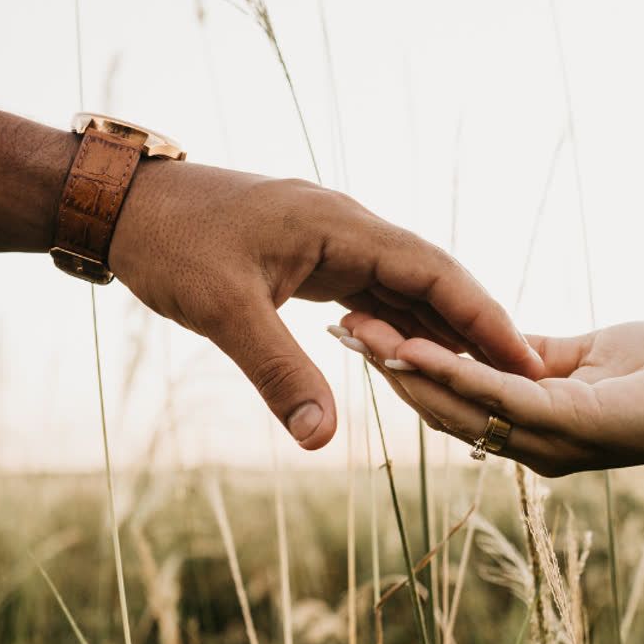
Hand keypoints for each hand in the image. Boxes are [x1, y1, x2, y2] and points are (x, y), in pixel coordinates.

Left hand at [109, 162, 544, 449]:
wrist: (120, 204)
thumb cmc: (169, 244)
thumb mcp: (223, 311)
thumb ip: (279, 373)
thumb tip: (322, 439)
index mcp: (339, 226)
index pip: (433, 271)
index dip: (482, 315)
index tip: (524, 357)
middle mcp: (346, 226)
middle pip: (431, 277)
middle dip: (476, 325)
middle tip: (524, 375)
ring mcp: (330, 239)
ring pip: (403, 286)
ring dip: (440, 327)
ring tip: (485, 374)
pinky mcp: (310, 255)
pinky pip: (371, 290)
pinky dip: (398, 324)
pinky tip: (416, 355)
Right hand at [336, 313, 643, 475]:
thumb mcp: (588, 356)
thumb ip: (537, 354)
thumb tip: (494, 338)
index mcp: (536, 423)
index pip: (457, 394)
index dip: (408, 364)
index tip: (363, 328)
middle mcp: (535, 442)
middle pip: (444, 407)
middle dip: (391, 368)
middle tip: (341, 329)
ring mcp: (553, 439)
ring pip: (461, 406)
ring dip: (408, 369)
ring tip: (362, 334)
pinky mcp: (575, 423)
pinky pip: (501, 395)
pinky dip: (455, 370)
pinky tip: (418, 345)